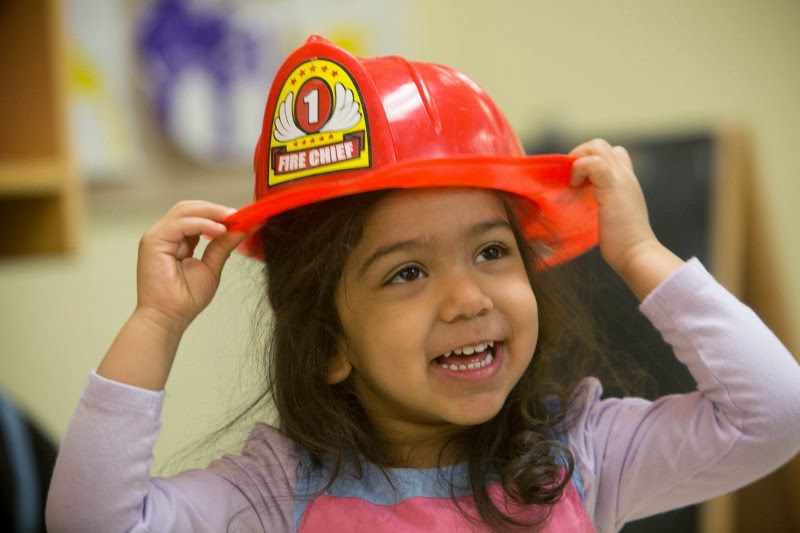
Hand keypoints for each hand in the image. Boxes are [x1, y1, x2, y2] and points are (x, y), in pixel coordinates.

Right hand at [135, 201, 246, 335]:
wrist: (168, 318)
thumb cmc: (185, 299)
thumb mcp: (211, 267)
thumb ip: (223, 246)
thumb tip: (242, 229)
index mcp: (175, 240)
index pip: (196, 216)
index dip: (217, 214)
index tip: (241, 217)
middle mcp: (163, 234)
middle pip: (189, 208)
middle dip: (215, 209)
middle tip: (238, 214)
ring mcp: (156, 236)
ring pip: (184, 211)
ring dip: (211, 213)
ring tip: (232, 219)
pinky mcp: (153, 241)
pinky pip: (181, 224)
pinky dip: (203, 224)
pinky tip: (220, 230)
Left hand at [569, 139, 683, 298]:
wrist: (636, 254)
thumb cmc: (622, 243)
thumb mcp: (611, 215)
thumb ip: (602, 203)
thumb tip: (579, 202)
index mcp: (626, 182)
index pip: (612, 153)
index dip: (589, 160)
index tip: (578, 181)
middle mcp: (626, 175)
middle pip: (600, 145)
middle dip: (579, 156)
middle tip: (572, 179)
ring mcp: (621, 179)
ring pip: (597, 146)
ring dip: (577, 160)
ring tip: (573, 182)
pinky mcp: (613, 186)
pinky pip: (592, 163)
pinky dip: (578, 169)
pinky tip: (575, 187)